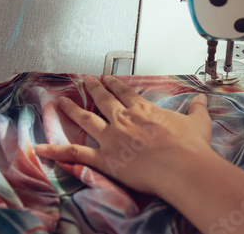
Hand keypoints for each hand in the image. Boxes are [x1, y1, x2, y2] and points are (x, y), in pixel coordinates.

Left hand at [34, 76, 212, 194]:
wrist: (182, 166)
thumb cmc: (189, 146)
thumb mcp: (198, 122)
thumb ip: (197, 108)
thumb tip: (202, 99)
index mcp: (144, 110)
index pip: (124, 92)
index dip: (114, 84)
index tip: (106, 78)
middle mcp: (124, 120)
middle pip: (103, 100)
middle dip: (92, 88)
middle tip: (83, 80)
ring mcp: (112, 138)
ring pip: (86, 119)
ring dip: (72, 109)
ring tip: (61, 101)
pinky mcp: (105, 158)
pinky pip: (75, 152)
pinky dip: (57, 150)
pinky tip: (41, 147)